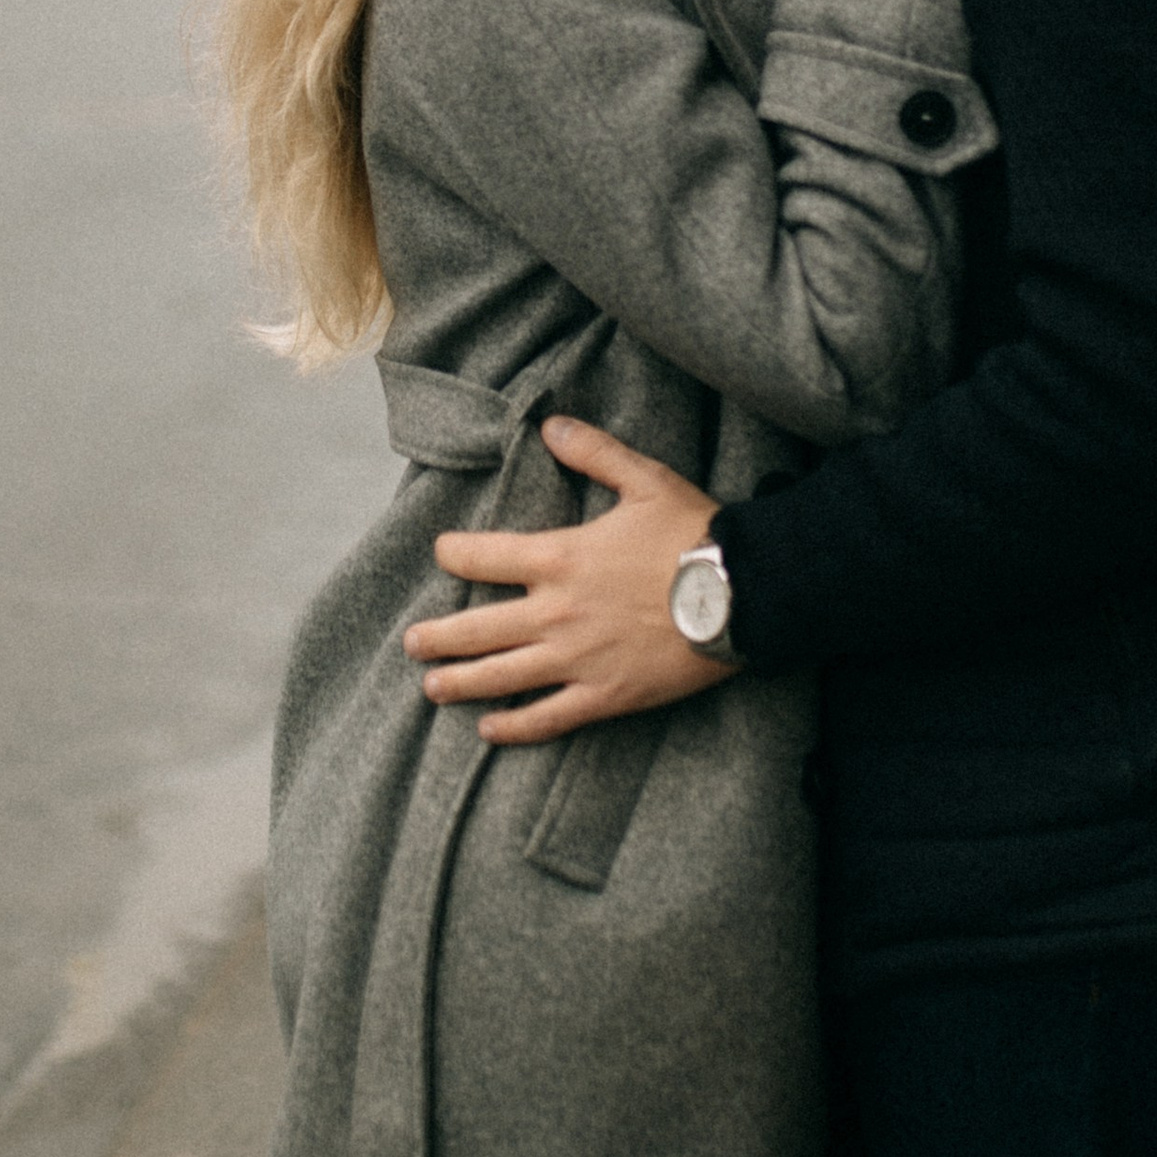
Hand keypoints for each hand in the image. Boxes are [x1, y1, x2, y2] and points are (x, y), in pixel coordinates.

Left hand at [401, 416, 723, 741]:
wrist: (745, 594)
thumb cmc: (695, 534)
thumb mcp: (646, 479)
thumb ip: (594, 452)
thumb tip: (550, 425)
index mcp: (561, 558)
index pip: (485, 557)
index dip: (455, 554)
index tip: (442, 553)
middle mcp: (557, 613)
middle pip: (478, 628)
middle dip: (438, 637)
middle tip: (412, 643)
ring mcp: (578, 659)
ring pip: (502, 677)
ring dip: (460, 683)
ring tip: (432, 687)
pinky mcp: (606, 696)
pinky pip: (549, 717)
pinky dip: (515, 726)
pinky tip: (488, 730)